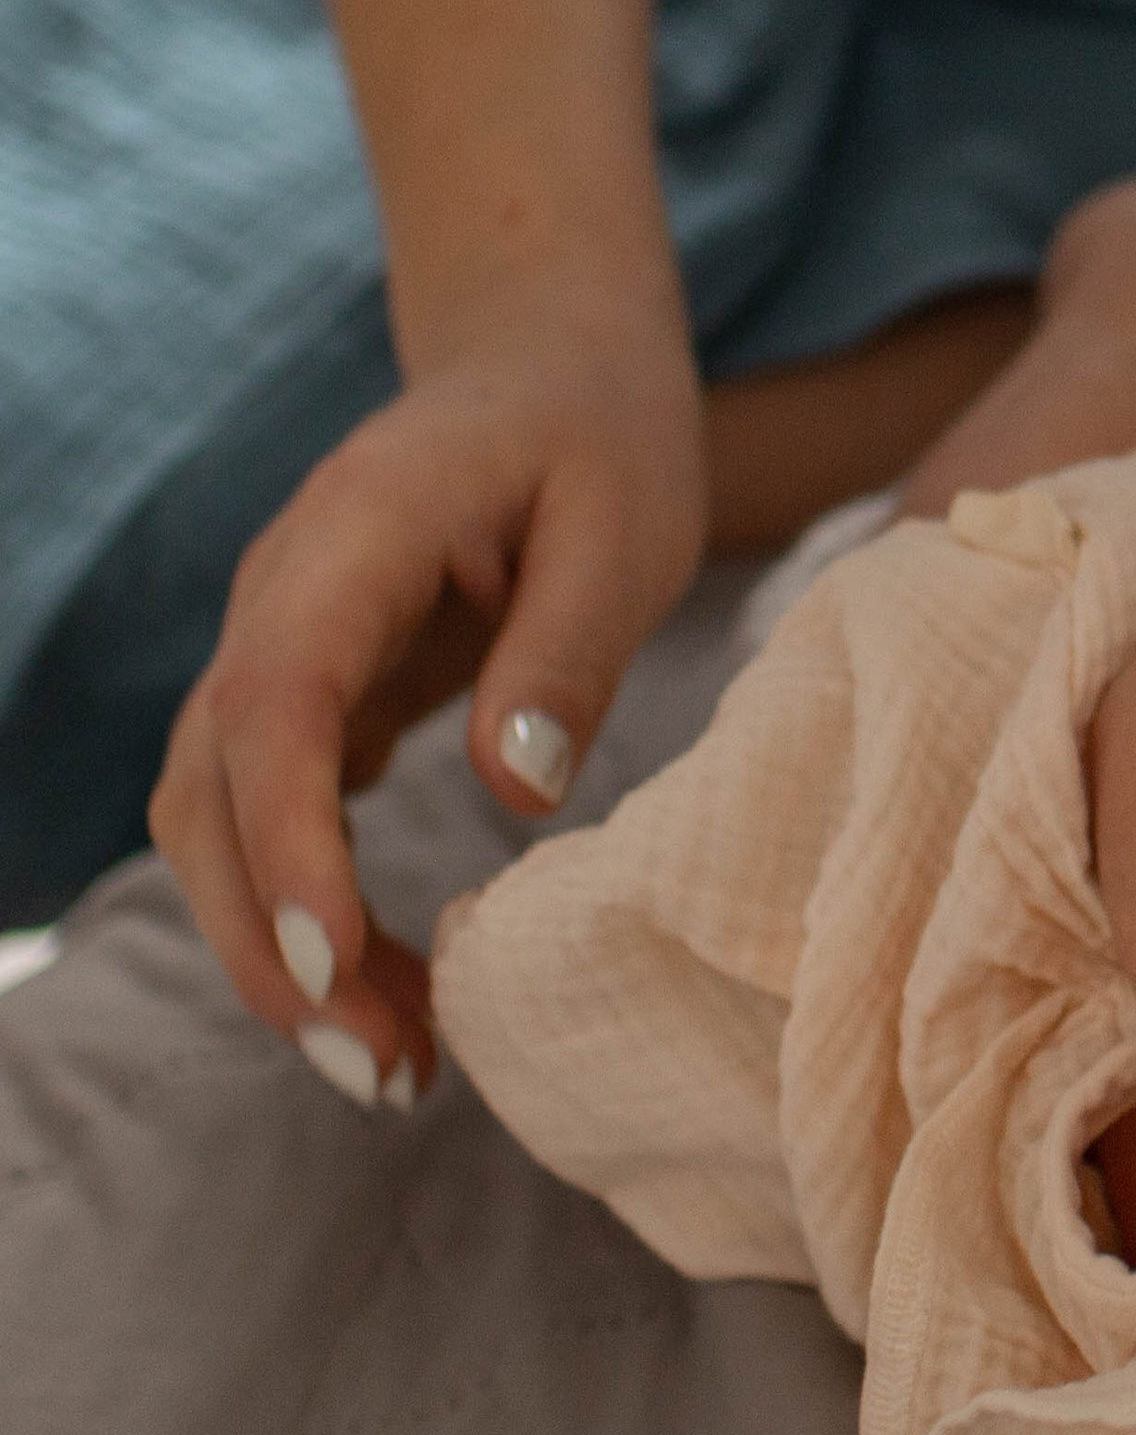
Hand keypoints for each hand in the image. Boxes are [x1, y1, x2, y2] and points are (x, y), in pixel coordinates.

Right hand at [148, 297, 708, 1102]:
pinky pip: (273, 821)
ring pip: (220, 823)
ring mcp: (279, 647)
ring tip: (393, 1067)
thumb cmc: (598, 434)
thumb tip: (516, 794)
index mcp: (355, 534)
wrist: (546, 361)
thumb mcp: (623, 523)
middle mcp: (281, 596)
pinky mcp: (308, 695)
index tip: (330, 963)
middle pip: (211, 790)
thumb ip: (566, 650)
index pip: (275, 704)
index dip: (287, 841)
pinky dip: (312, 918)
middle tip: (381, 1073)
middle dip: (270, 944)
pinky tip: (390, 993)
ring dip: (280, 952)